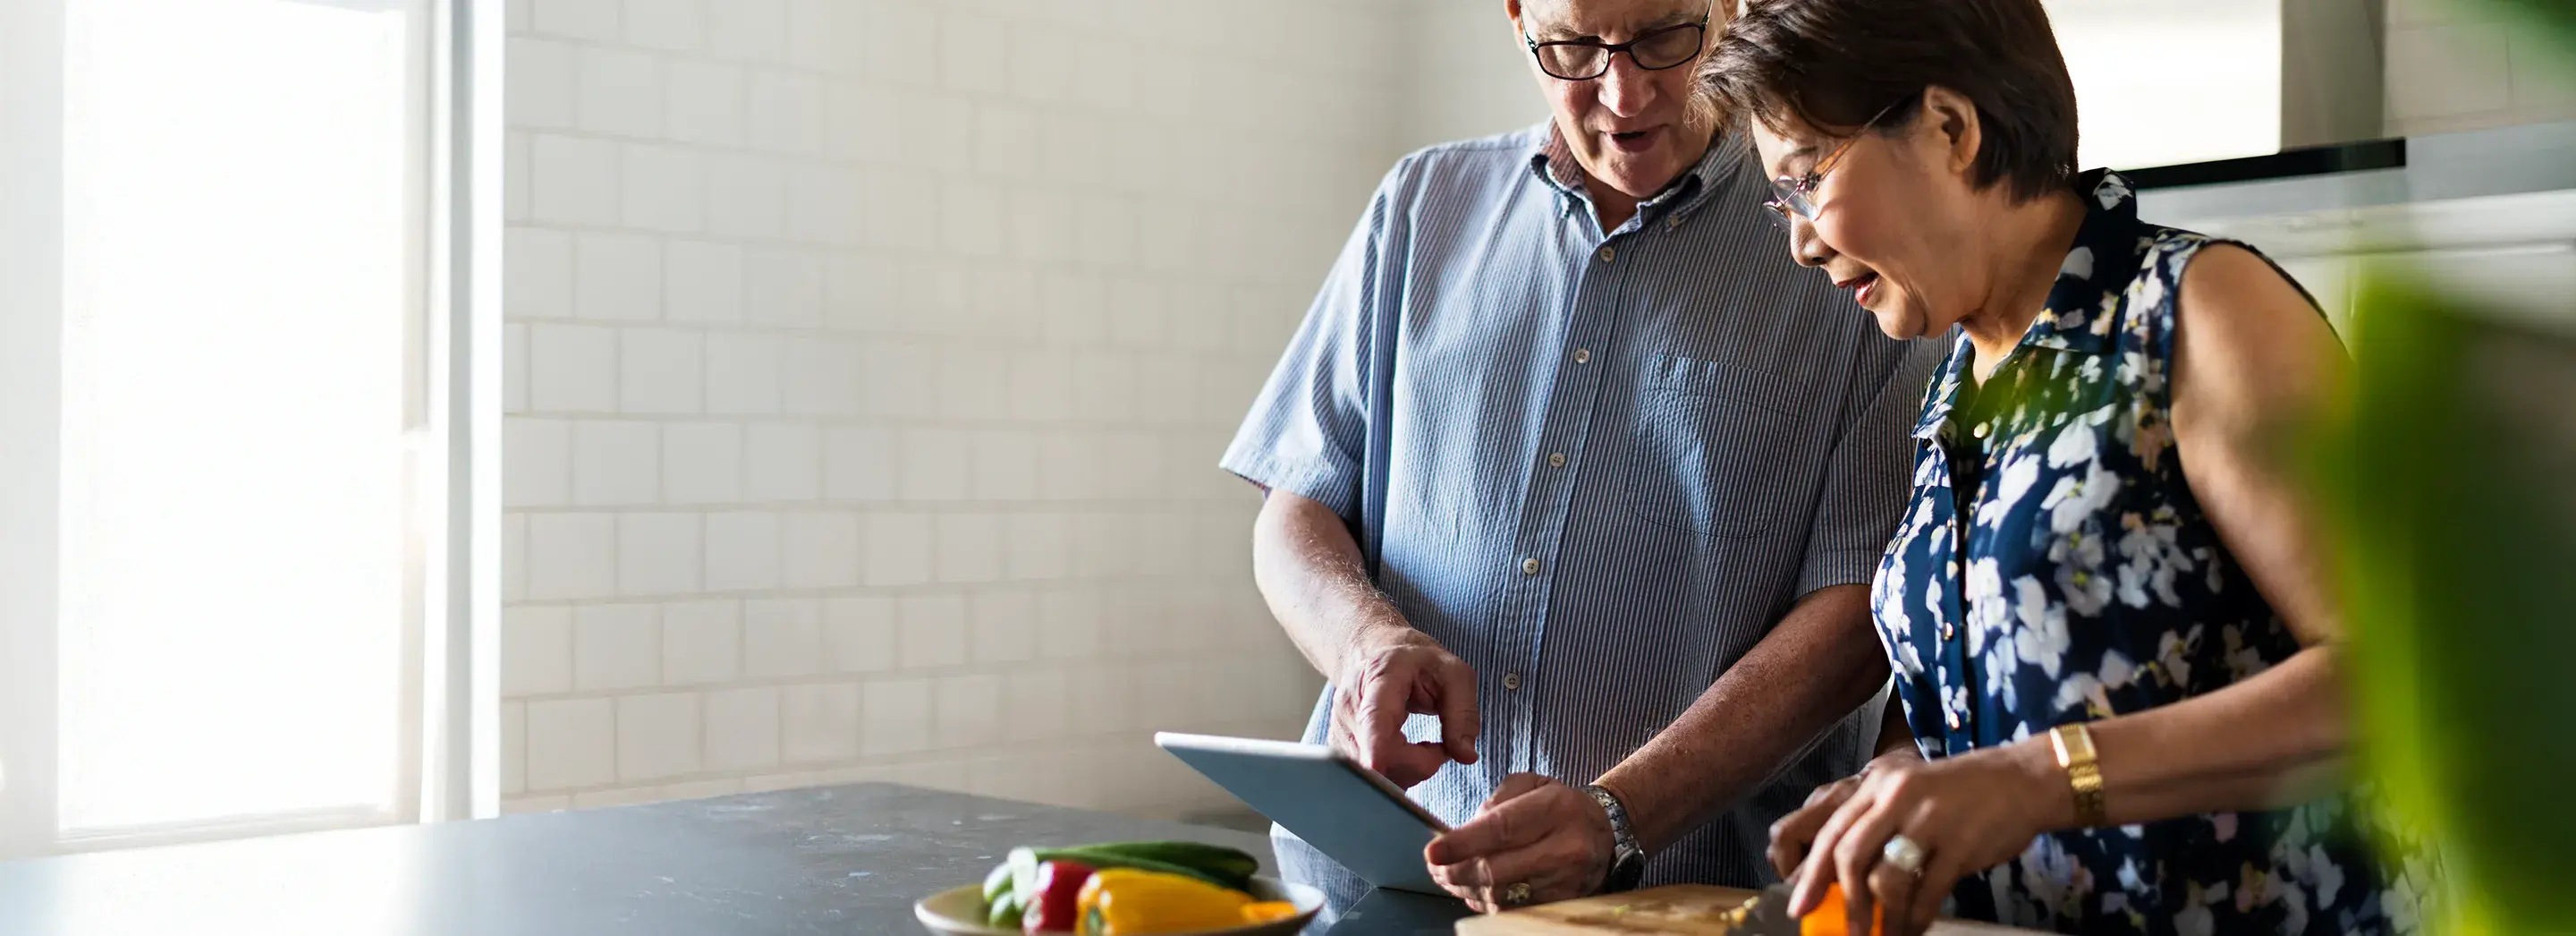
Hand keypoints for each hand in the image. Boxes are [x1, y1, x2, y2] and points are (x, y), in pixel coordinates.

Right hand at [1330, 626, 1478, 788]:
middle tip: (1439, 746)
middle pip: (1380, 757)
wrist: (1381, 657)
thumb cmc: (1420, 665)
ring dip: (1408, 770)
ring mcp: (1341, 731)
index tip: (1377, 764)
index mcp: (1380, 678)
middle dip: (1419, 763)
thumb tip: (1466, 756)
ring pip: (1376, 774)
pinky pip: (1371, 778)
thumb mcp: (1455, 675)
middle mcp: (1350, 705)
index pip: (1375, 716)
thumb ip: (1463, 714)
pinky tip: (1402, 754)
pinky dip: (1395, 775)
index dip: (1375, 743)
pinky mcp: (1340, 751)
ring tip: (1421, 745)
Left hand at [1423, 774, 1613, 912]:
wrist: (1604, 832)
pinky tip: (1473, 890)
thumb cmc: (1558, 804)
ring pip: (1503, 895)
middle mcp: (1565, 847)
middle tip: (1434, 867)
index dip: (1462, 844)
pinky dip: (1486, 902)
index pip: (1501, 830)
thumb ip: (1496, 801)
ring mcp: (1566, 880)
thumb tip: (1464, 832)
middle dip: (1456, 872)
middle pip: (1497, 870)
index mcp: (1555, 809)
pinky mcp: (1563, 901)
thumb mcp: (1530, 784)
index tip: (1432, 852)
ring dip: (1467, 889)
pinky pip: (1515, 909)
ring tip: (1448, 878)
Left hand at [1771, 744, 2065, 935]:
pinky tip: (1913, 931)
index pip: (1831, 831)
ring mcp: (1929, 819)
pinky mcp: (1960, 844)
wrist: (2022, 780)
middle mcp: (1897, 796)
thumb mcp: (1910, 795)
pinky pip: (1927, 892)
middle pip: (1849, 855)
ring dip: (1882, 918)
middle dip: (1842, 901)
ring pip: (1887, 878)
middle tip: (1845, 931)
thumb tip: (1843, 880)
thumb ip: (1877, 826)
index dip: (1810, 873)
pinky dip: (1916, 919)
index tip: (1800, 906)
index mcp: (1878, 784)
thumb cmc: (1960, 794)